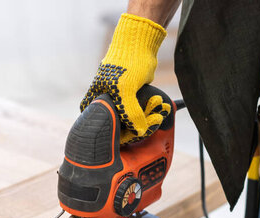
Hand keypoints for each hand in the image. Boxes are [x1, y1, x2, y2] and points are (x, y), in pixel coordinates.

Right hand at [81, 14, 171, 143]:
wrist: (140, 42)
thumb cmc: (126, 62)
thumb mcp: (126, 89)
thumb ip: (130, 112)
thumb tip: (139, 132)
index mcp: (97, 100)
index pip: (101, 124)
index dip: (115, 133)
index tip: (130, 132)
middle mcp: (107, 101)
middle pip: (121, 124)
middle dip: (139, 124)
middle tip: (154, 120)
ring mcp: (121, 99)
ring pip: (134, 117)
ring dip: (149, 116)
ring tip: (161, 108)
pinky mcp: (134, 96)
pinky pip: (143, 109)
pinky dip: (152, 109)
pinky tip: (162, 106)